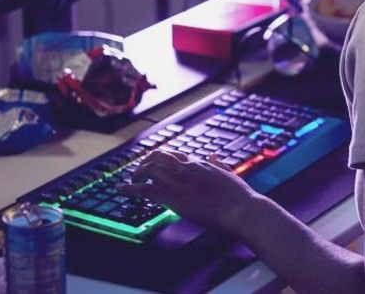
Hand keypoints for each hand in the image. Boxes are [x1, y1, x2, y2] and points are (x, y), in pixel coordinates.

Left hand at [118, 149, 260, 236]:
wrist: (242, 209)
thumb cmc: (239, 196)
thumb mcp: (229, 174)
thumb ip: (219, 164)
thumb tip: (213, 155)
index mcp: (200, 163)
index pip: (174, 155)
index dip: (160, 159)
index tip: (154, 164)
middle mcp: (187, 168)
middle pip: (158, 157)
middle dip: (145, 163)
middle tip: (139, 173)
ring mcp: (180, 182)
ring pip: (149, 170)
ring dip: (137, 175)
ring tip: (130, 182)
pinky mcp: (175, 198)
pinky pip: (146, 189)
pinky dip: (131, 188)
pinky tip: (122, 190)